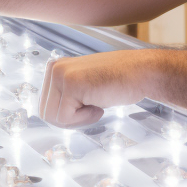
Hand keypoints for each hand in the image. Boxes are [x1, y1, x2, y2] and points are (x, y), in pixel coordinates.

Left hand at [39, 50, 157, 126]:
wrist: (141, 73)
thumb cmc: (118, 82)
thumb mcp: (83, 86)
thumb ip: (64, 95)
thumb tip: (47, 116)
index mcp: (54, 67)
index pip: (45, 107)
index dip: (68, 114)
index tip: (87, 103)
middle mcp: (53, 68)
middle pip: (46, 114)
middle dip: (70, 119)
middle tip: (93, 105)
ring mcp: (60, 74)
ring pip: (53, 118)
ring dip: (78, 119)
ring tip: (96, 102)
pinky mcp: (71, 84)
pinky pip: (66, 118)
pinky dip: (86, 118)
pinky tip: (100, 103)